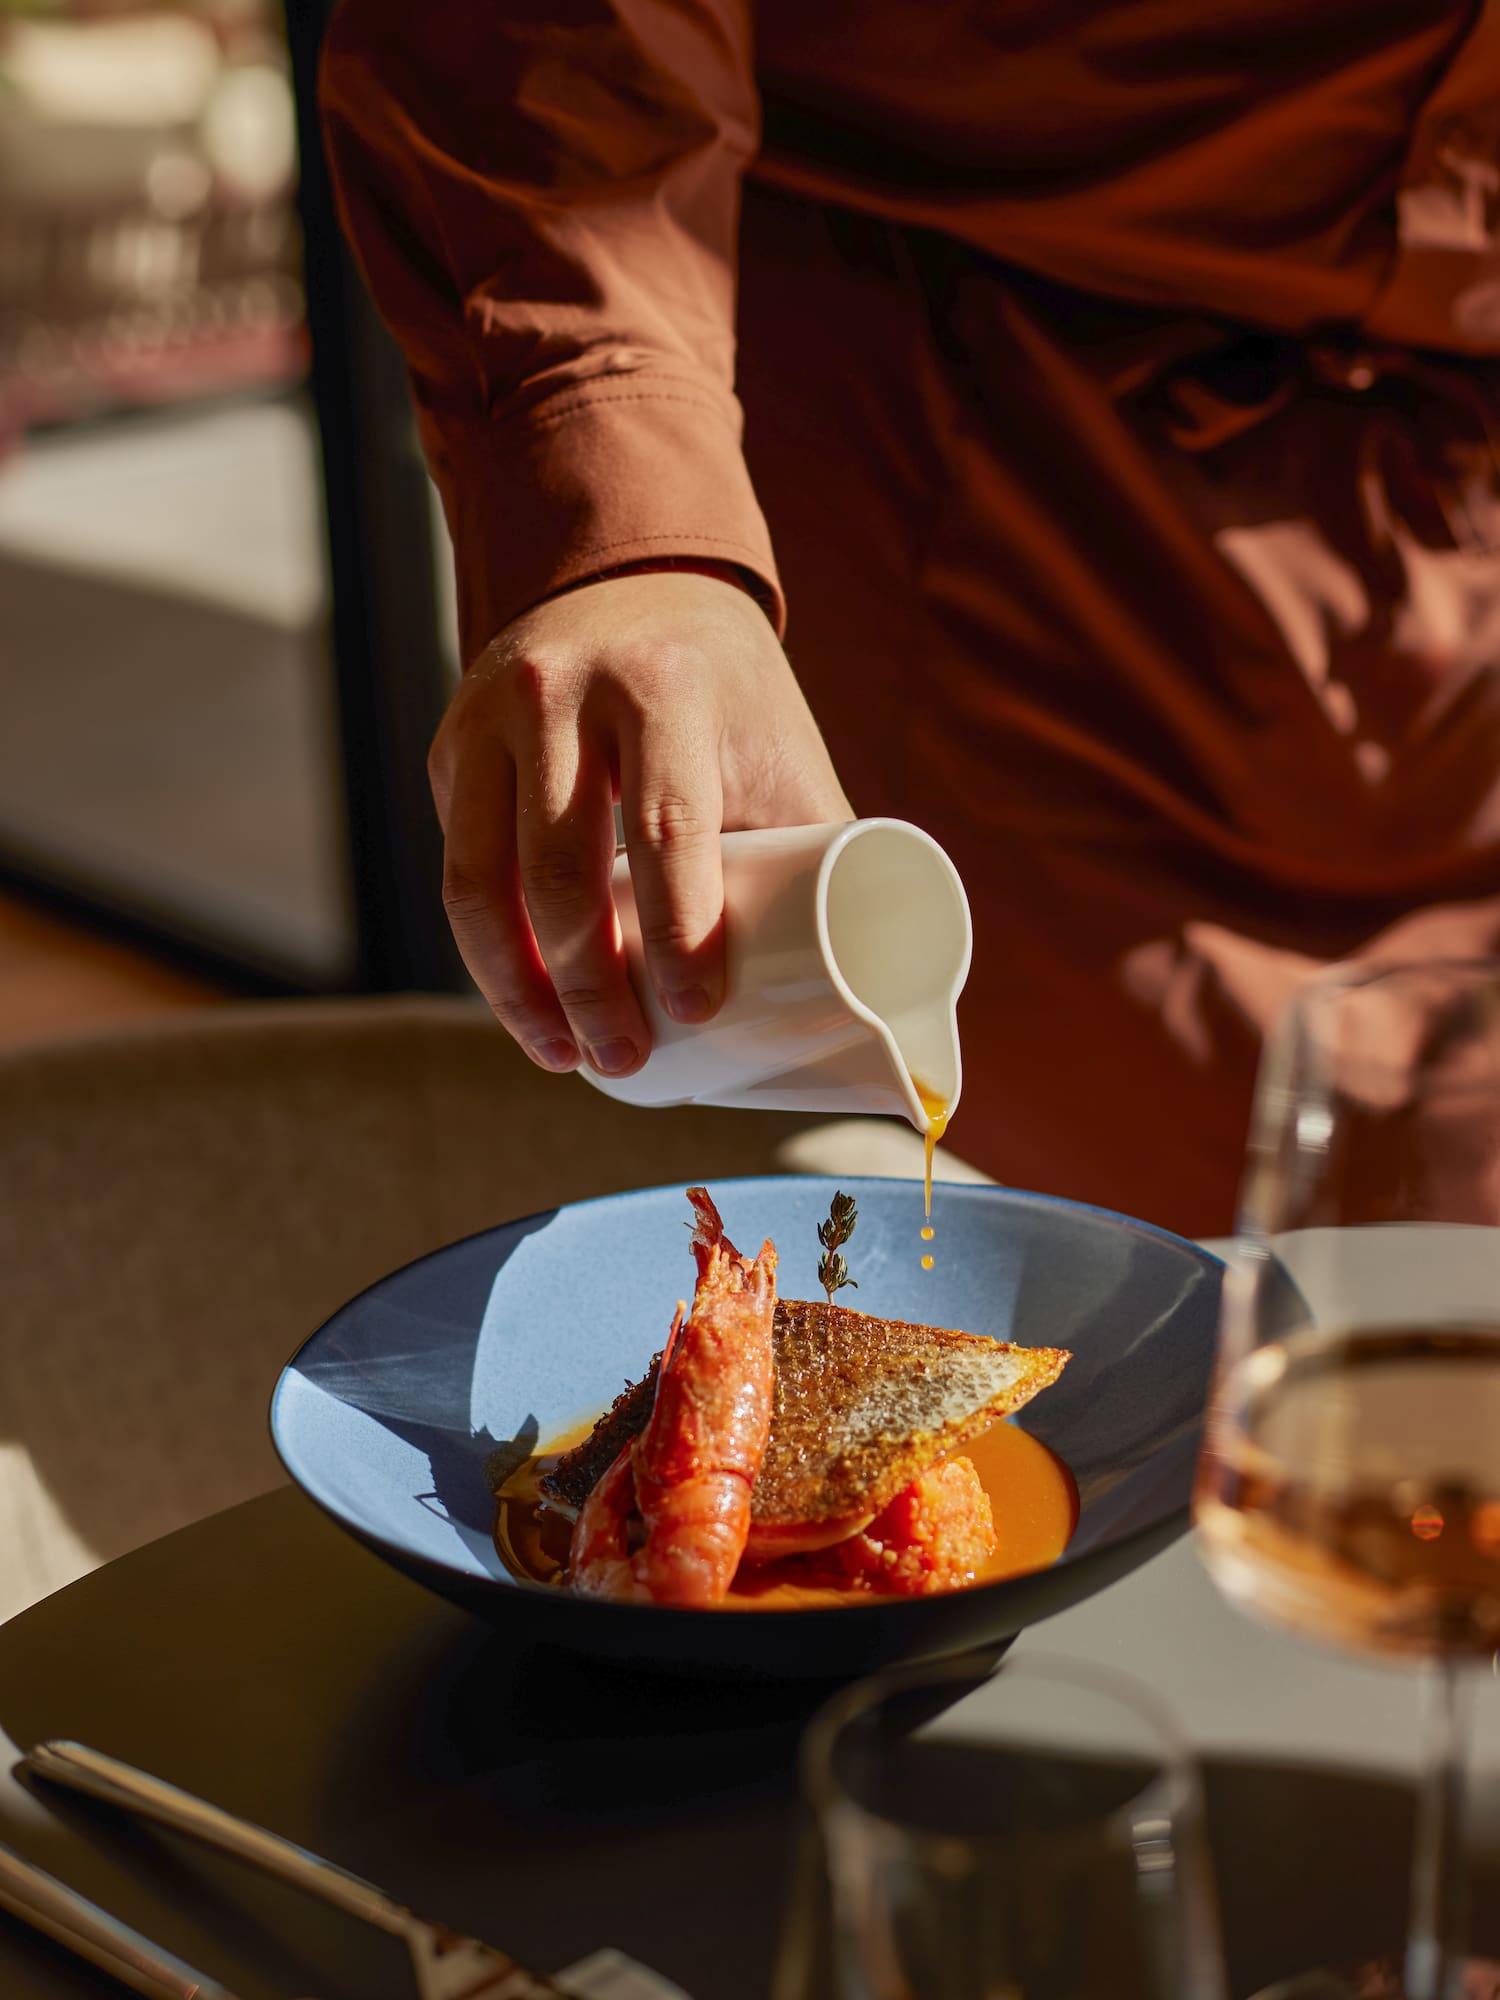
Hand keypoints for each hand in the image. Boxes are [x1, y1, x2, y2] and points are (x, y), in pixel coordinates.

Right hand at [428, 570, 852, 1076]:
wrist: (633, 581)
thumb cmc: (728, 692)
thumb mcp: (779, 744)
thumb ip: (812, 845)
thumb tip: (861, 977)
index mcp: (663, 686)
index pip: (666, 827)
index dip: (678, 932)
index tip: (694, 1011)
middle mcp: (561, 693)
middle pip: (560, 870)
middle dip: (590, 987)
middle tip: (624, 1058)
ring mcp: (491, 719)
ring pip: (480, 883)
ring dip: (519, 990)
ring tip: (565, 1056)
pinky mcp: (453, 750)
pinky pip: (458, 868)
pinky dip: (489, 952)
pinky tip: (523, 1004)